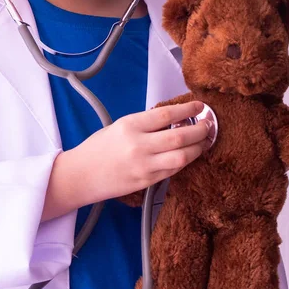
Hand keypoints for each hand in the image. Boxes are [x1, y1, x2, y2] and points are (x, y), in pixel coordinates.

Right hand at [66, 101, 213, 204]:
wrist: (80, 176)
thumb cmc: (97, 149)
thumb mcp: (118, 127)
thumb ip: (144, 124)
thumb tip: (174, 120)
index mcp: (129, 125)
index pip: (166, 114)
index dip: (188, 110)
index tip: (200, 106)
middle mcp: (138, 145)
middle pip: (179, 136)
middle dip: (200, 130)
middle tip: (208, 124)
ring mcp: (143, 166)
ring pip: (181, 157)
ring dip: (197, 148)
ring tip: (204, 141)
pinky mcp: (146, 182)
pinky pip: (173, 171)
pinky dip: (184, 161)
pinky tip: (188, 154)